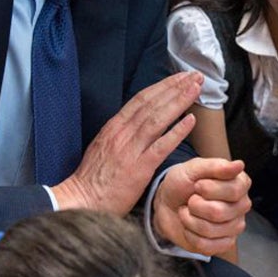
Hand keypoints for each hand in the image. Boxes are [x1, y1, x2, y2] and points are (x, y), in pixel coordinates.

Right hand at [51, 72, 202, 214]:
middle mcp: (122, 133)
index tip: (180, 77)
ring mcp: (130, 150)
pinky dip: (177, 132)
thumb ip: (121, 133)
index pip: (141, 99)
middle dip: (175, 87)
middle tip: (195, 76)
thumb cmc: (94, 179)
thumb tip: (139, 121)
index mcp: (114, 127)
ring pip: (158, 119)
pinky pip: (161, 146)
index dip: (163, 86)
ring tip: (196, 89)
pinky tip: (191, 120)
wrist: (82, 200)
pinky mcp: (139, 168)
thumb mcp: (104, 146)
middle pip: (152, 103)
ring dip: (179, 101)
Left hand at [152, 157, 250, 255]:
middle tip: (191, 199)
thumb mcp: (193, 168)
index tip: (198, 184)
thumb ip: (216, 166)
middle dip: (195, 205)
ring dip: (190, 220)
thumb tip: (239, 165)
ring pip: (210, 230)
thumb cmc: (183, 182)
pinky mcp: (224, 244)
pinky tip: (190, 227)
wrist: (168, 202)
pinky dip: (190, 235)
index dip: (209, 189)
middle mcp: (241, 206)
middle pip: (219, 213)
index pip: (233, 191)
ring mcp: (234, 227)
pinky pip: (207, 246)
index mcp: (240, 184)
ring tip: (188, 211)